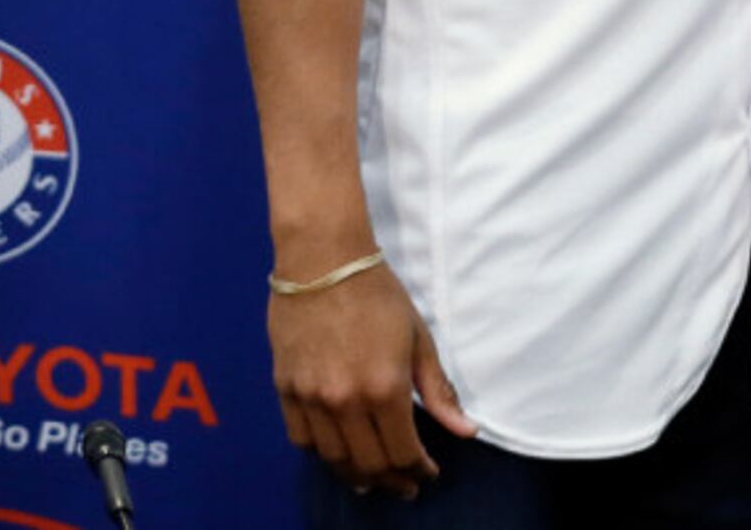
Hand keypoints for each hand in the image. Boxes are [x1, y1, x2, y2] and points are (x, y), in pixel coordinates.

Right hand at [270, 259, 475, 498]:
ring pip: (333, 458)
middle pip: (368, 463)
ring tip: (372, 479)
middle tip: (404, 485)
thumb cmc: (380, 296)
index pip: (402, 450)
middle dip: (391, 479)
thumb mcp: (419, 340)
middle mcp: (345, 401)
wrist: (324, 264)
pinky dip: (321, 454)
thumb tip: (464, 431)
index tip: (428, 474)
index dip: (418, 469)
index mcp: (385, 388)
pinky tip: (337, 454)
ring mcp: (311, 399)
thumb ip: (439, 391)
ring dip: (355, 475)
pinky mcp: (285, 391)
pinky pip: (301, 439)